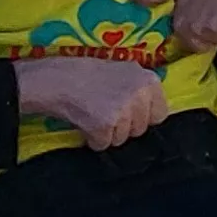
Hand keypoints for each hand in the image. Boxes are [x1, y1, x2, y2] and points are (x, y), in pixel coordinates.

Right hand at [12, 56, 168, 151]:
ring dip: (107, 133)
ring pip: (122, 139)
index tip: (127, 112)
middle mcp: (140, 94)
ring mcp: (123, 111)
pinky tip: (84, 121)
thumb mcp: (123, 72)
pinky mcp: (105, 125)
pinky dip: (92, 138)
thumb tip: (154, 112)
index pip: (160, 114)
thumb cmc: (87, 73)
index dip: (142, 117)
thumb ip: (140, 89)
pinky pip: (103, 145)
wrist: (56, 78)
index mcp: (149, 80)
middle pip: (140, 129)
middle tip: (104, 110)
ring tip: (93, 113)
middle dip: (123, 126)